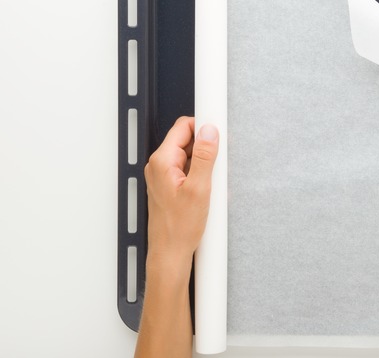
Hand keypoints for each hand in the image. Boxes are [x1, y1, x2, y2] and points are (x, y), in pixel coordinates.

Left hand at [136, 116, 218, 357]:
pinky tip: (209, 190)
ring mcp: (163, 176)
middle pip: (186, 140)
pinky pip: (187, 169)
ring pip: (188, 155)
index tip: (218, 124)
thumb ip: (204, 157)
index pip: (183, 127)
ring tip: (213, 182)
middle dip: (206, 146)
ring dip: (204, 162)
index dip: (203, 125)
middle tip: (219, 162)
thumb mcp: (200, 189)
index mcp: (162, 162)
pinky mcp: (169, 186)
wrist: (171, 253)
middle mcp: (159, 166)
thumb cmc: (180, 228)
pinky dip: (200, 174)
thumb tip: (210, 131)